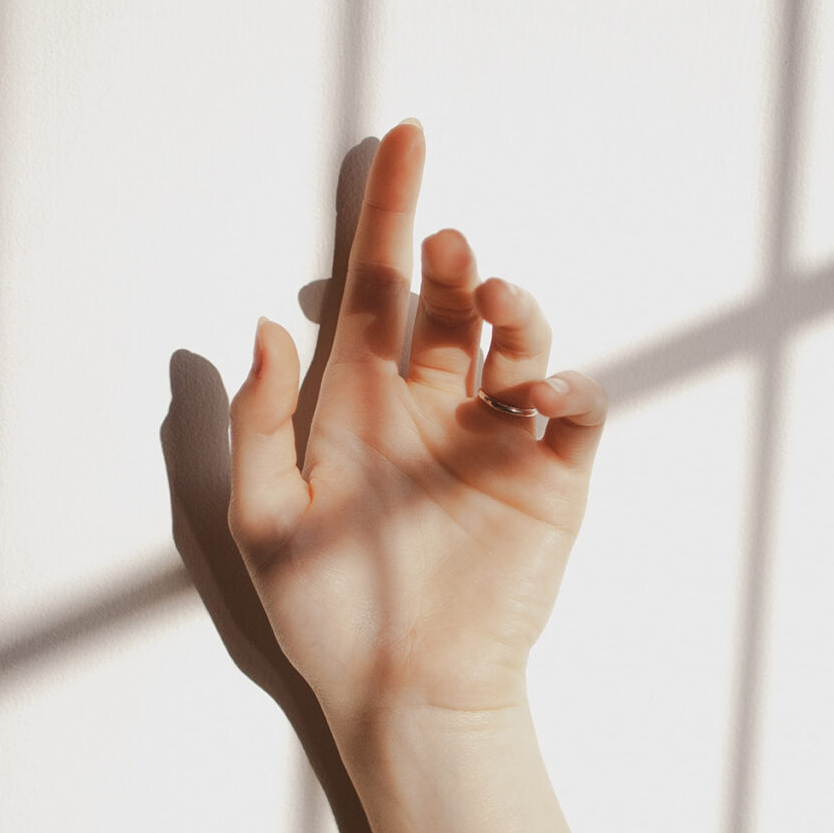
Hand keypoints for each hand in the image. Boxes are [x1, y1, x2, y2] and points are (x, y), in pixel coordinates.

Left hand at [228, 120, 607, 730]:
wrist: (405, 692)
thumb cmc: (332, 613)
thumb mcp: (266, 517)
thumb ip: (258, 422)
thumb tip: (264, 325)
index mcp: (360, 408)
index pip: (377, 293)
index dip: (388, 215)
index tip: (404, 141)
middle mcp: (431, 412)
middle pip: (450, 308)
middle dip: (453, 263)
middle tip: (449, 253)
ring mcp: (493, 443)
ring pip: (520, 344)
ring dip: (516, 311)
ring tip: (498, 306)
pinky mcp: (549, 481)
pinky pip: (575, 416)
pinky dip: (570, 390)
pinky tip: (540, 395)